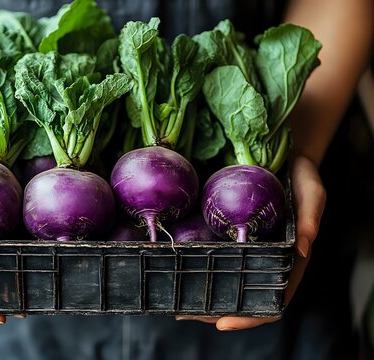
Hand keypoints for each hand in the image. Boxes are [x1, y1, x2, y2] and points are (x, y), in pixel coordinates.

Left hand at [176, 155, 325, 329]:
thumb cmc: (302, 176)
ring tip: (173, 299)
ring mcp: (244, 247)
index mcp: (285, 261)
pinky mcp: (226, 231)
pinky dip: (194, 261)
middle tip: (184, 314)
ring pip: (222, 277)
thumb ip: (311, 218)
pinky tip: (174, 263)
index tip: (223, 324)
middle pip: (240, 294)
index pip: (270, 298)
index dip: (249, 316)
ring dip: (199, 292)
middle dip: (214, 310)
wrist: (282, 154)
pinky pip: (210, 251)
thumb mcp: (312, 192)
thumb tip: (301, 249)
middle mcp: (262, 258)